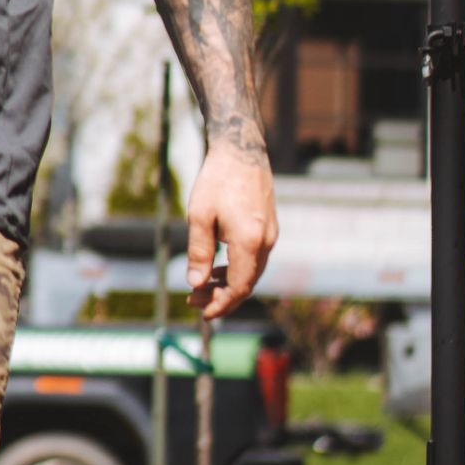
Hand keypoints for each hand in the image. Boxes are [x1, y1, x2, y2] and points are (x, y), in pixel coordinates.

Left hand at [185, 141, 277, 320]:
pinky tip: (217, 267)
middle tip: (193, 300)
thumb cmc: (217, 180)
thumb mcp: (200, 216)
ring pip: (252, 272)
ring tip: (201, 286)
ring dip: (228, 283)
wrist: (241, 150)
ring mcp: (270, 234)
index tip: (203, 314)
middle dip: (221, 297)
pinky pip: (255, 259)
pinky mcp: (269, 227)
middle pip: (247, 283)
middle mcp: (266, 241)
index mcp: (250, 241)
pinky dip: (237, 269)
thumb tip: (196, 284)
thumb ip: (199, 252)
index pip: (239, 287)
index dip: (221, 304)